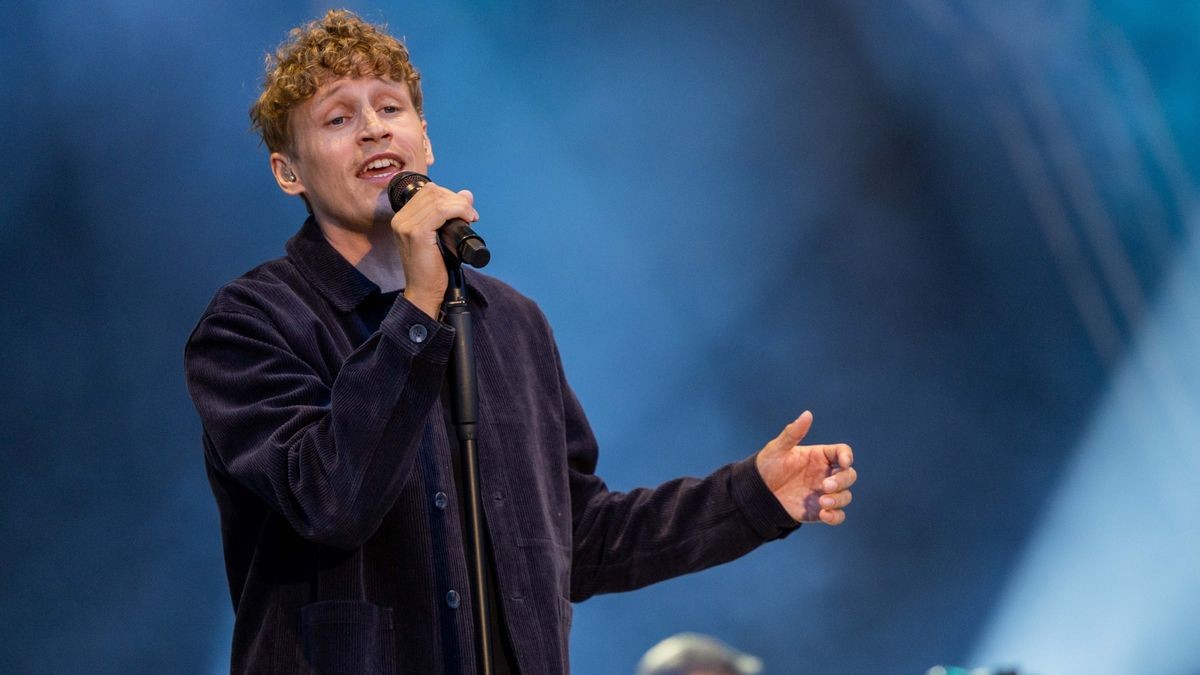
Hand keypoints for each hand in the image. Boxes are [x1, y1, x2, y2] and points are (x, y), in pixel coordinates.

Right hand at [391, 182, 478, 317]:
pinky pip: (440, 211)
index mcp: (403, 218)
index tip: (464, 209)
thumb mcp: (441, 236)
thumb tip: (466, 194)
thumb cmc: (432, 268)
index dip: (449, 195)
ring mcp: (406, 225)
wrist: (424, 292)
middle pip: (432, 192)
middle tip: (470, 214)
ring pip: (437, 199)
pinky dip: (458, 210)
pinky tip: (467, 218)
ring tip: (470, 217)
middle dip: (455, 199)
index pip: (427, 192)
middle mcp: (400, 219)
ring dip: (460, 205)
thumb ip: (449, 214)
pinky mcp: (416, 233)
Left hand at [755, 411, 855, 524]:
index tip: (844, 462)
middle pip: (849, 475)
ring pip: (845, 496)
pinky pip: (837, 516)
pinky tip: (824, 515)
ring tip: (822, 502)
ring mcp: (824, 493)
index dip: (847, 456)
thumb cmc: (768, 466)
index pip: (843, 452)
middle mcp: (826, 474)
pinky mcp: (820, 511)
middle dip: (842, 481)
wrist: (758, 493)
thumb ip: (793, 433)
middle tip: (825, 486)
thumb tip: (807, 414)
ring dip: (839, 499)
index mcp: (820, 456)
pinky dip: (836, 517)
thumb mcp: (778, 448)